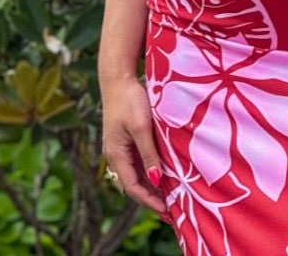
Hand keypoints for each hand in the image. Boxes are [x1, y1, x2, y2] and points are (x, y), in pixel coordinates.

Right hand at [101, 75, 166, 213]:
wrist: (118, 78)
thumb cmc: (130, 100)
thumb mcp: (142, 127)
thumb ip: (148, 154)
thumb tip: (155, 181)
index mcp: (116, 155)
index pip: (132, 188)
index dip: (149, 201)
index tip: (167, 209)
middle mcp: (115, 155)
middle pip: (133, 184)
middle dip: (151, 198)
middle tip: (172, 208)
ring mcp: (120, 147)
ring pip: (135, 174)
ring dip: (151, 185)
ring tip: (170, 195)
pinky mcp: (125, 139)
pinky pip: (137, 162)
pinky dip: (149, 171)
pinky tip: (163, 172)